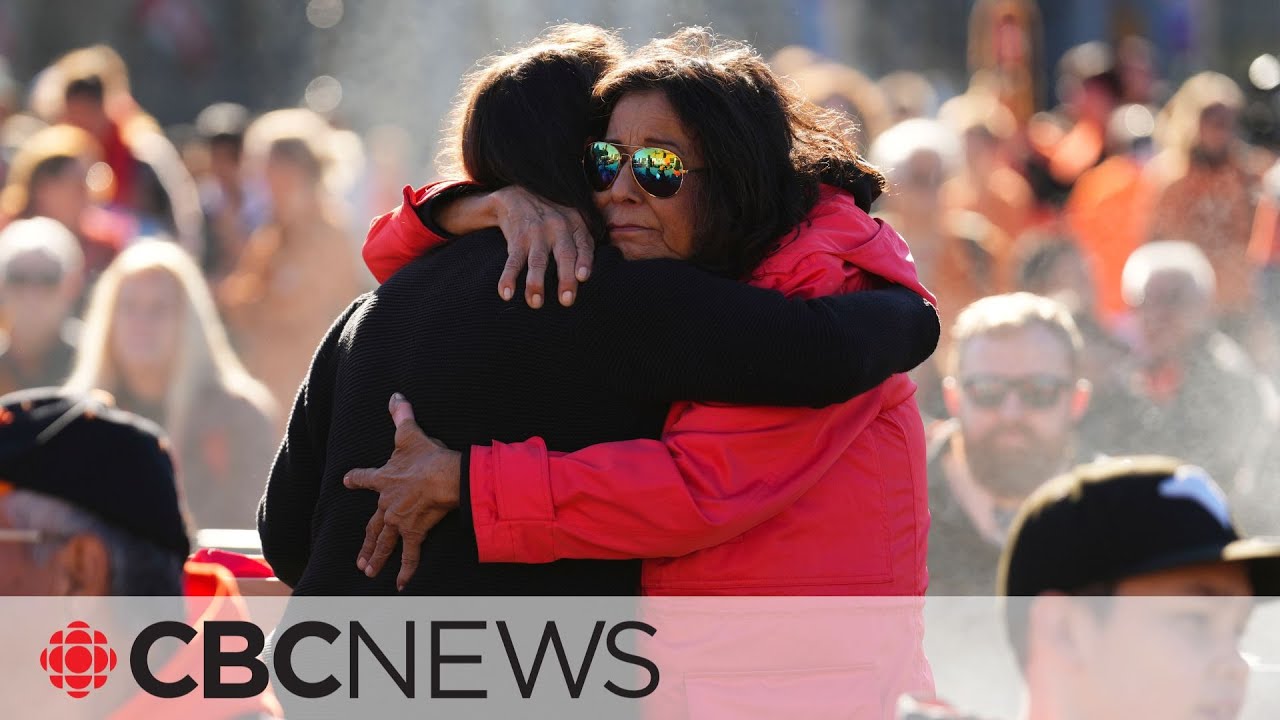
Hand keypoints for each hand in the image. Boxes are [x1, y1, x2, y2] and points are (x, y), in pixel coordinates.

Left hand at [343, 393, 460, 590]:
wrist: (443, 476)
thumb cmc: (427, 456)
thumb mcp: (411, 433)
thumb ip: (401, 415)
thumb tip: (395, 395)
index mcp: (384, 479)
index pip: (365, 478)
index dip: (356, 478)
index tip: (346, 481)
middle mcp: (387, 503)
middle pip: (372, 525)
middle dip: (365, 541)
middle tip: (358, 558)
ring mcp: (399, 520)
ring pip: (384, 542)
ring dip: (375, 557)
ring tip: (368, 571)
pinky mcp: (415, 531)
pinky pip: (410, 554)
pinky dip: (406, 570)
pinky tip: (399, 584)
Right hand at [485, 186, 593, 307]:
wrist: (519, 194)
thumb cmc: (554, 216)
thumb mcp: (573, 219)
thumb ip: (585, 241)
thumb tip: (606, 272)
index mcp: (576, 225)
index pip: (584, 245)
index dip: (585, 261)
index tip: (582, 277)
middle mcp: (558, 228)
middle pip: (564, 255)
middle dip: (565, 278)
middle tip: (566, 301)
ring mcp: (536, 233)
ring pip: (537, 261)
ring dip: (536, 282)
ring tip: (535, 303)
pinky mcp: (517, 239)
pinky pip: (513, 260)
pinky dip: (508, 277)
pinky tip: (506, 293)